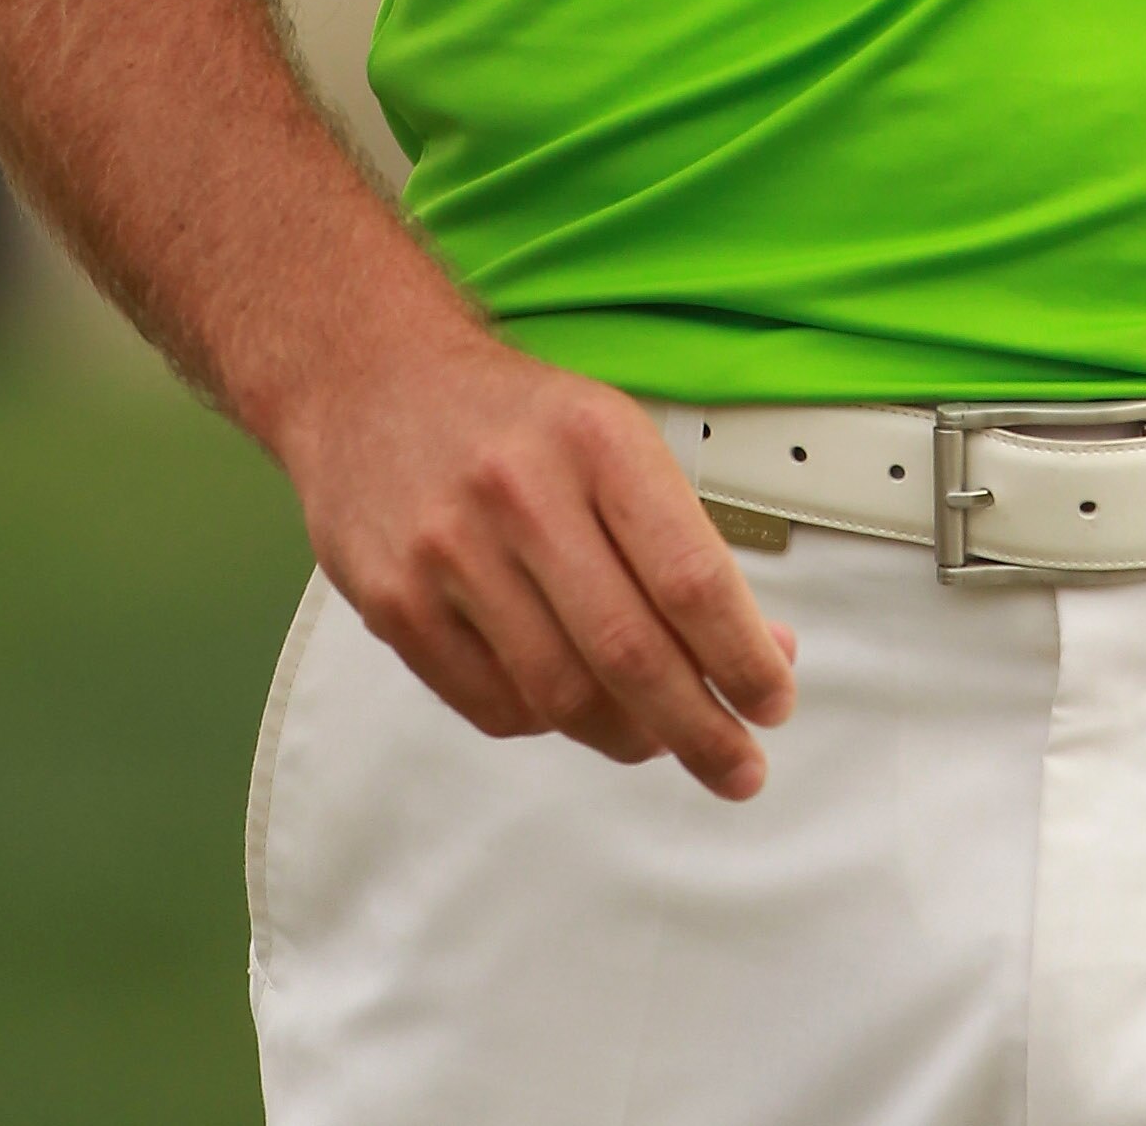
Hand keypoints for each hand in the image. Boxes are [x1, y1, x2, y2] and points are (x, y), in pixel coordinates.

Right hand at [277, 295, 796, 795]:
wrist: (371, 379)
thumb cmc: (513, 418)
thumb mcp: (611, 437)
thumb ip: (680, 541)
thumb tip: (760, 648)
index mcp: (596, 439)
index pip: (690, 577)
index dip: (743, 658)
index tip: (774, 702)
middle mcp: (522, 491)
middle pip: (630, 652)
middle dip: (700, 730)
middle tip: (740, 767)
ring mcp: (448, 551)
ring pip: (561, 695)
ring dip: (627, 736)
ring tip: (658, 737)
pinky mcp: (393, 602)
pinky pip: (493, 706)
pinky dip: (548, 725)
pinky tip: (573, 704)